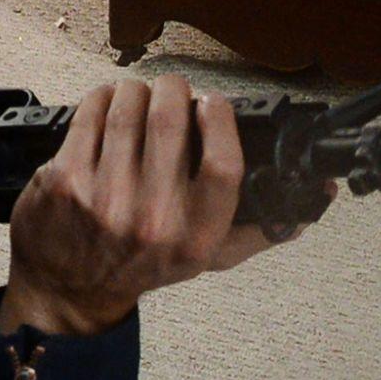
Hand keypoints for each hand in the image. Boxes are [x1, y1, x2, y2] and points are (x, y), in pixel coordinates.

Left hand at [0, 75, 300, 336]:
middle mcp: (151, 218)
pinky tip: (107, 101)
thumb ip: (256, 227)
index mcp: (194, 237)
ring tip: (138, 94)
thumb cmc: (139, 266)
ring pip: (128, 110)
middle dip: (173, 90)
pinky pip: (89, 117)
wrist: (68, 290)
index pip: (223, 164)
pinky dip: (101, 98)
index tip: (212, 105)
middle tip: (172, 89)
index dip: (221, 121)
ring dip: (136, 90)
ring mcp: (103, 197)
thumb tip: (315, 194)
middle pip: (171, 121)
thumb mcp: (204, 259)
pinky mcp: (65, 180)